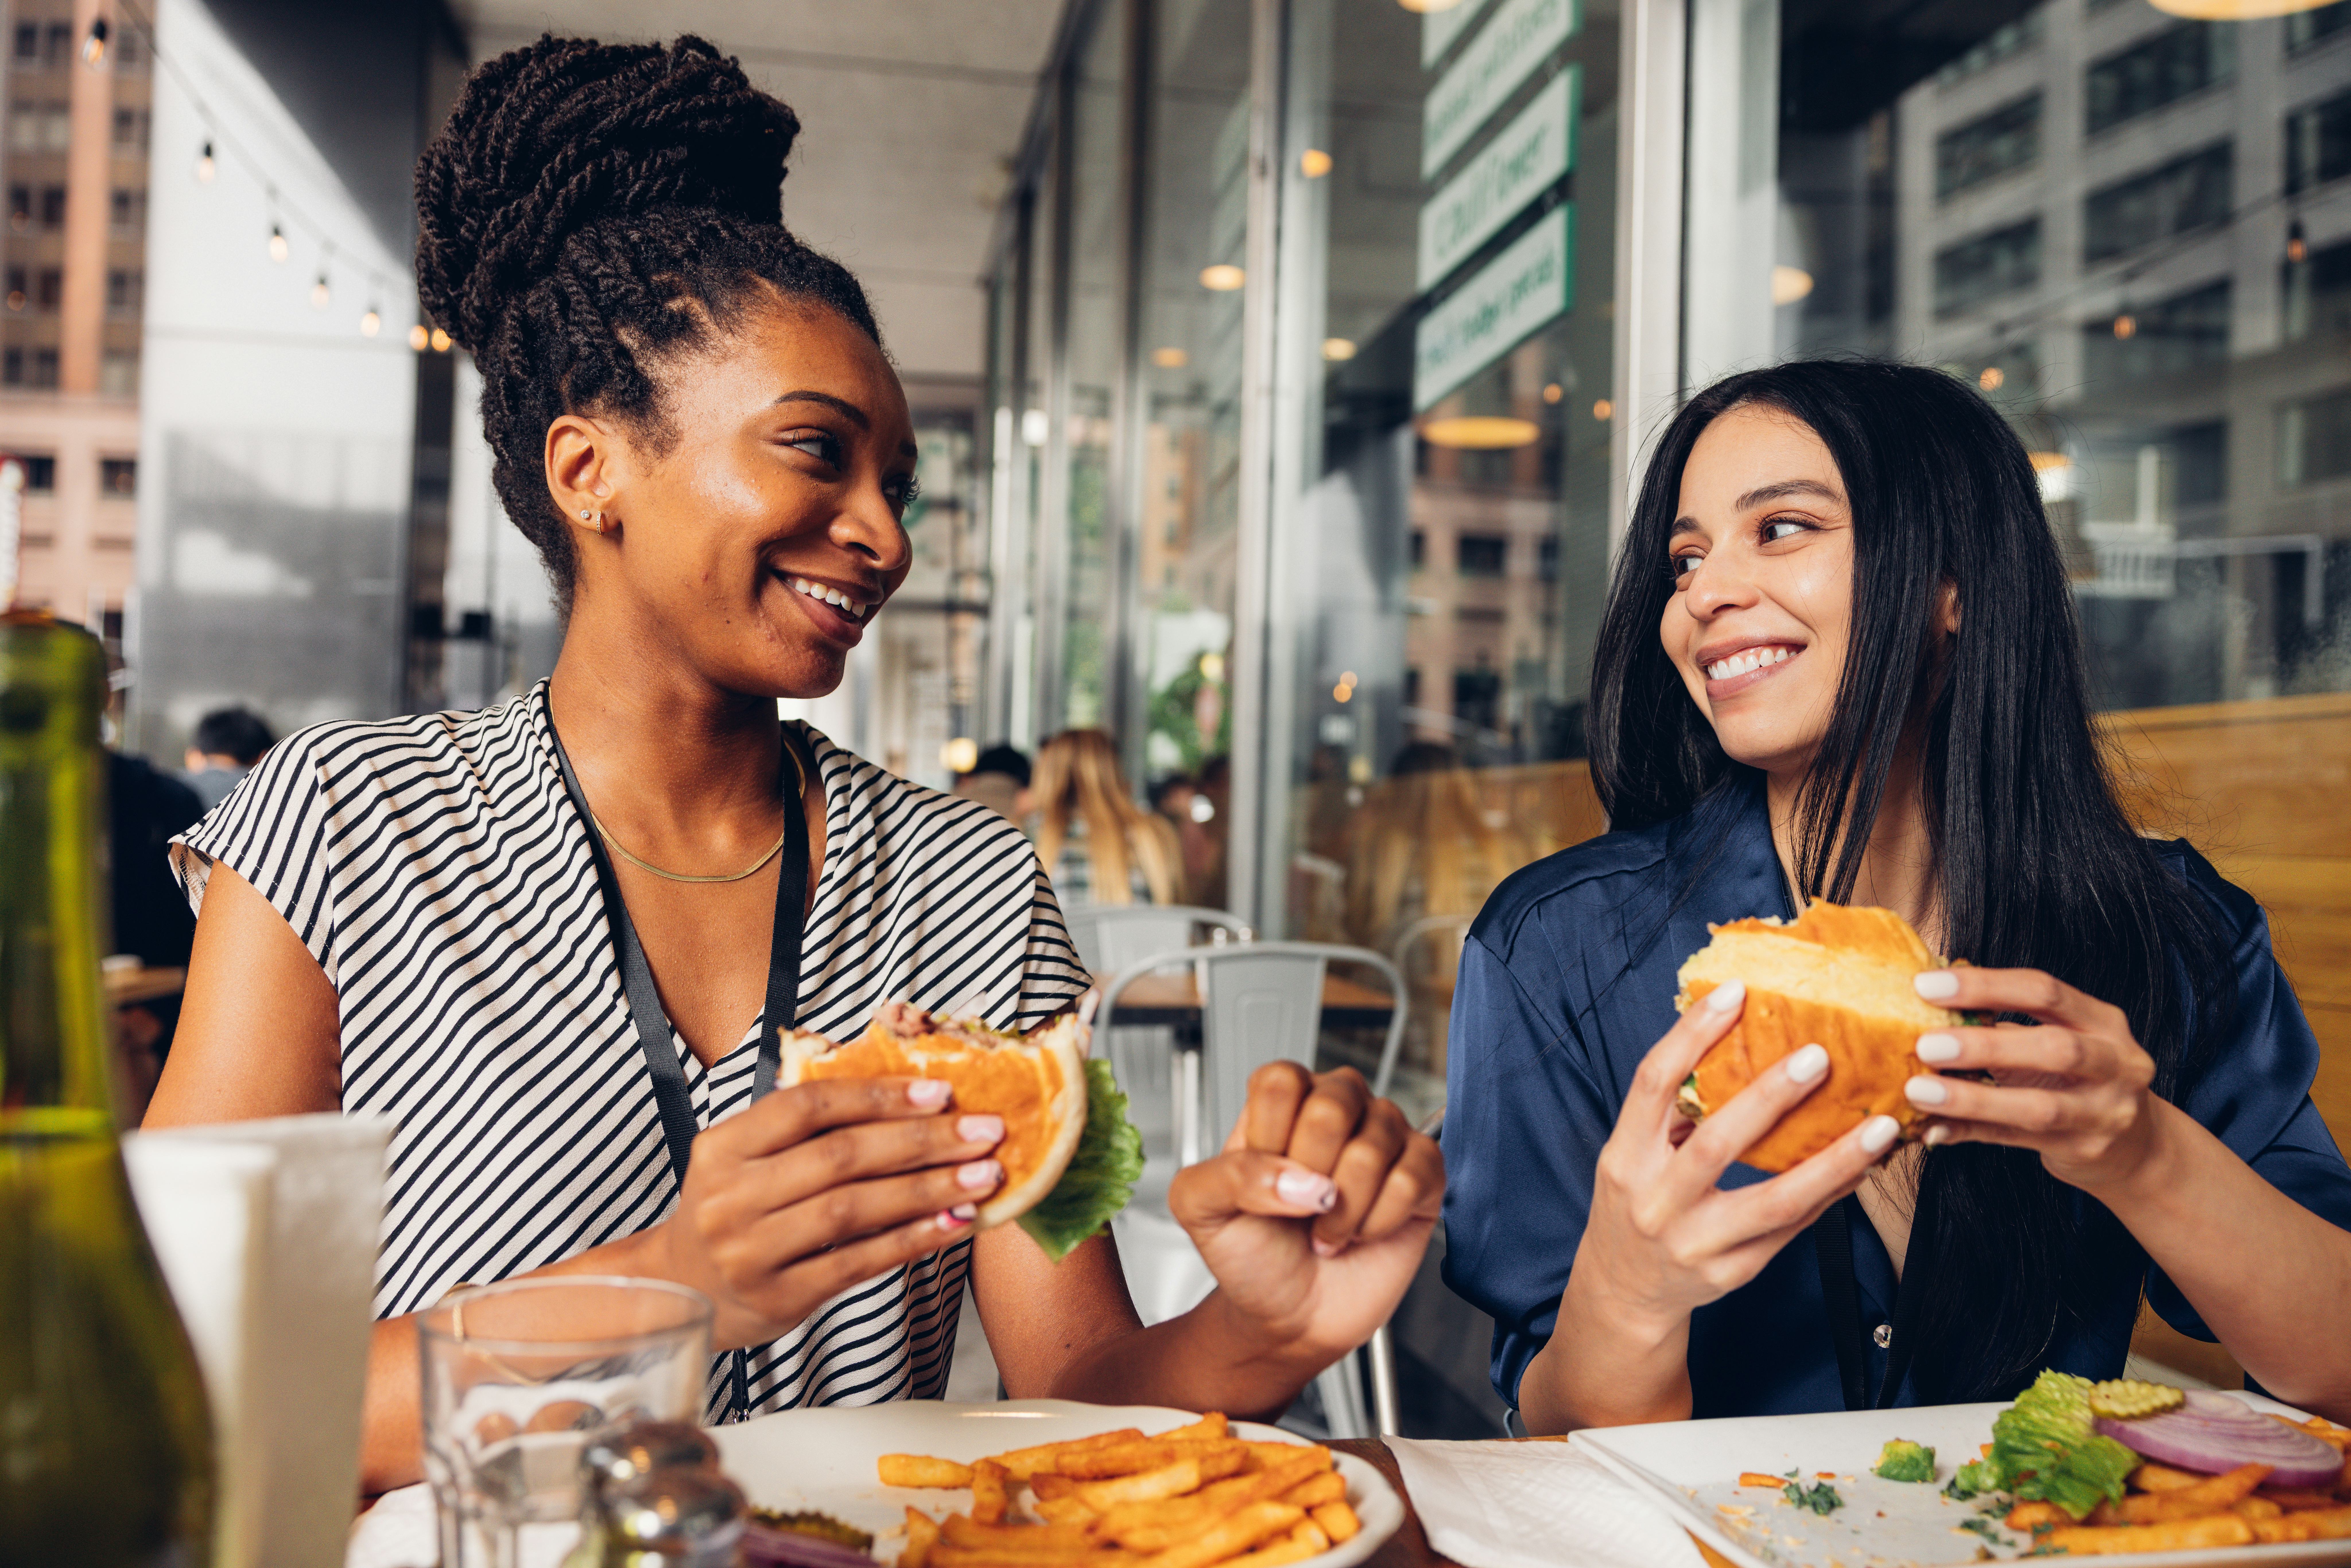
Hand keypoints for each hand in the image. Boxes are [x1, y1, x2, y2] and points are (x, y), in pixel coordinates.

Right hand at [656, 1077, 1009, 1348]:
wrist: (680, 1290)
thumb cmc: (734, 1210)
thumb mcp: (746, 1159)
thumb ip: (804, 1129)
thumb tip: (911, 1098)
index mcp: (722, 1147)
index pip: (806, 1105)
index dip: (877, 1096)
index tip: (942, 1092)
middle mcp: (729, 1196)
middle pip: (840, 1157)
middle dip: (922, 1141)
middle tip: (985, 1131)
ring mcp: (750, 1251)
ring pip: (853, 1209)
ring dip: (928, 1189)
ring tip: (984, 1176)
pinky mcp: (777, 1297)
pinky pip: (857, 1262)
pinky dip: (912, 1239)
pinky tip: (955, 1223)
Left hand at [1167, 1063, 1442, 1362]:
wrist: (1290, 1314)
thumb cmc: (1252, 1254)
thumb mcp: (1202, 1210)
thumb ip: (1227, 1176)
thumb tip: (1299, 1179)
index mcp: (1282, 1101)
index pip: (1281, 1080)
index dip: (1269, 1139)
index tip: (1264, 1182)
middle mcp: (1338, 1106)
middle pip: (1333, 1105)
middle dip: (1310, 1176)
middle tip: (1301, 1208)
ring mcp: (1384, 1135)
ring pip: (1373, 1148)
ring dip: (1342, 1211)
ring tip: (1327, 1228)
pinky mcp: (1423, 1172)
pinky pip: (1413, 1178)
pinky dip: (1379, 1220)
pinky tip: (1361, 1232)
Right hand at [1570, 981, 1900, 1336]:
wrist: (1622, 1291)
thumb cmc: (1634, 1203)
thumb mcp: (1633, 1153)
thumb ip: (1672, 1110)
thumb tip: (1729, 1041)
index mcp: (1625, 1157)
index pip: (1653, 1083)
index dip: (1691, 1034)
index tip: (1736, 992)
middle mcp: (1655, 1202)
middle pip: (1716, 1144)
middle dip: (1770, 1097)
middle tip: (1820, 1055)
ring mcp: (1695, 1243)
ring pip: (1774, 1201)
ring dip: (1833, 1162)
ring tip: (1879, 1128)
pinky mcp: (1733, 1273)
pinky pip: (1791, 1230)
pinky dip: (1831, 1195)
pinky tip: (1863, 1168)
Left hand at [1905, 966, 2161, 1192]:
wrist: (2136, 1144)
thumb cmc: (2077, 1077)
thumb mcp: (2057, 1039)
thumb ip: (2003, 1023)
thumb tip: (1918, 1004)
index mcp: (2103, 1021)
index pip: (2044, 990)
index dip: (1985, 984)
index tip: (1926, 985)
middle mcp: (2117, 1063)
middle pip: (2055, 1047)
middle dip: (1985, 1045)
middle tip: (1925, 1044)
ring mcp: (2106, 1112)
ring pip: (2039, 1106)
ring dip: (1971, 1098)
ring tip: (1919, 1090)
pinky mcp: (2085, 1149)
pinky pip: (2017, 1140)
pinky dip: (1970, 1131)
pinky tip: (1932, 1127)